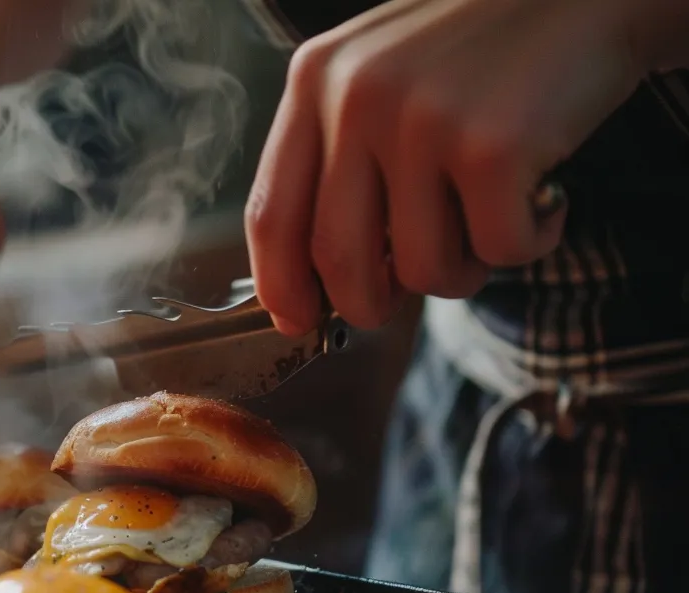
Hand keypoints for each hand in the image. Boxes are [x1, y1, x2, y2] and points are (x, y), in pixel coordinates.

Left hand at [245, 0, 647, 334]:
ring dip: (464, 269)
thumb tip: (317, 279)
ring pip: (422, 269)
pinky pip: (498, 253)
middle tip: (401, 296)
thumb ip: (339, 156)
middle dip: (369, 304)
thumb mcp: (381, 74)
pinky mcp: (493, 147)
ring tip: (492, 216)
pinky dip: (529, 244)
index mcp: (316, 80)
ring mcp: (423, 121)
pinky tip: (543, 198)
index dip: (281, 286)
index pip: (271, 213)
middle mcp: (357, 96)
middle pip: (337, 260)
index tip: (299, 322)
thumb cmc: (484, 47)